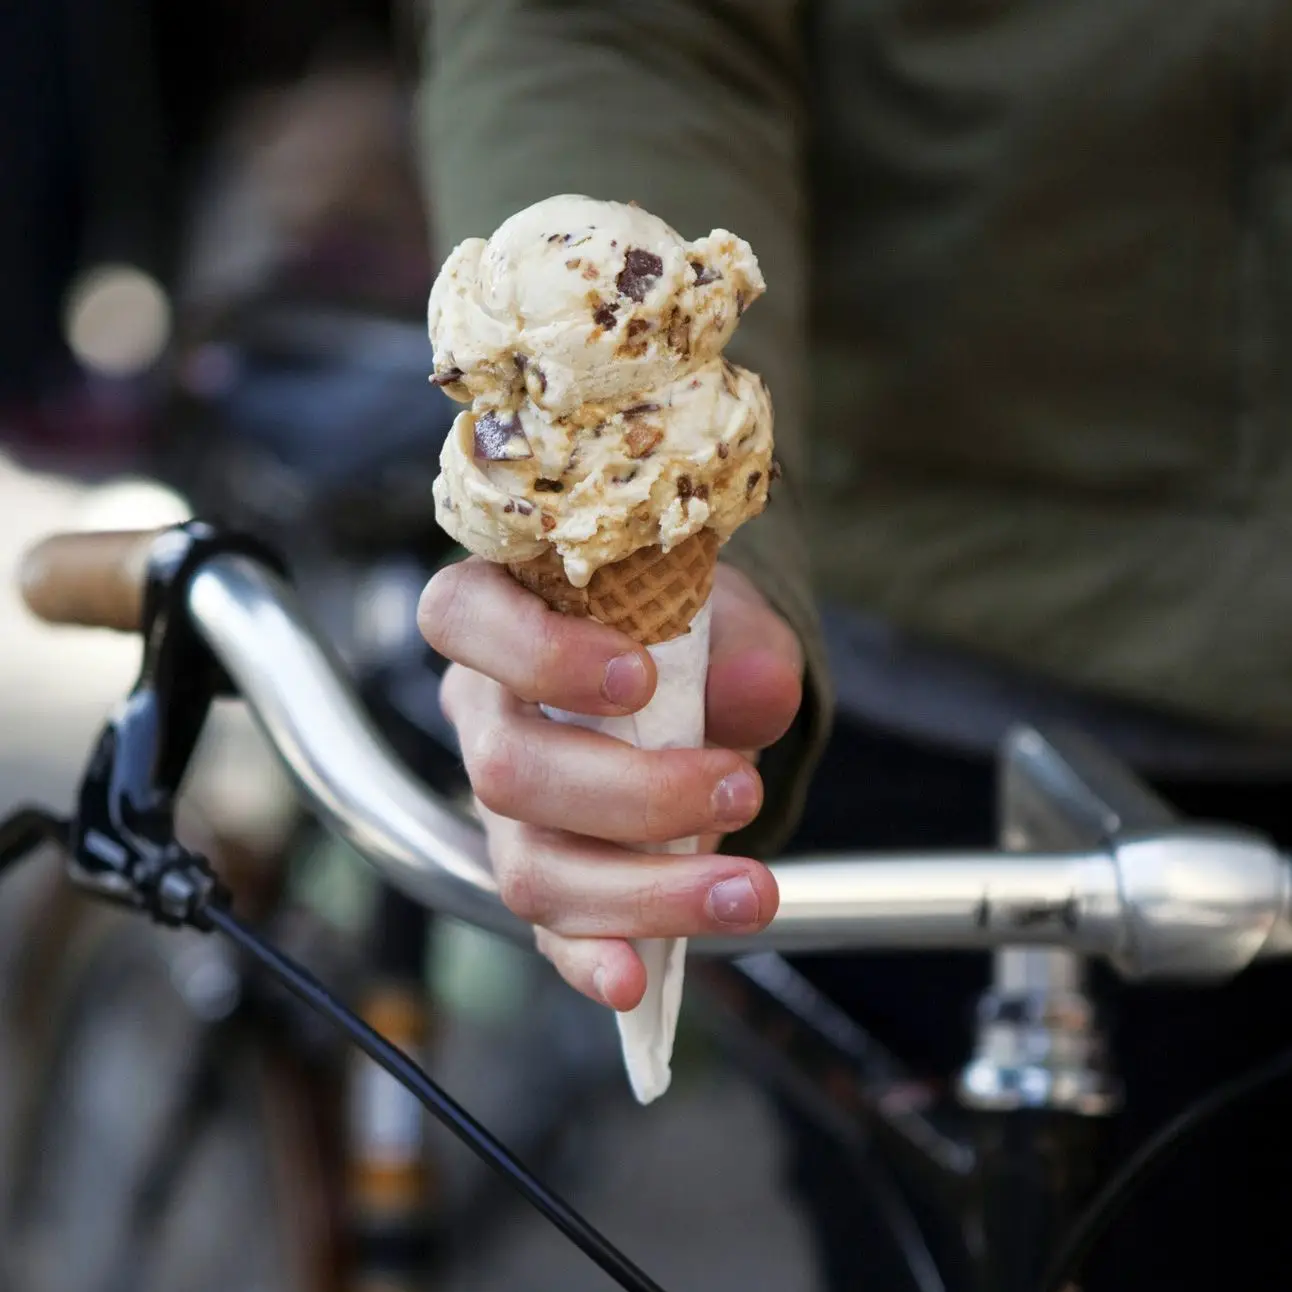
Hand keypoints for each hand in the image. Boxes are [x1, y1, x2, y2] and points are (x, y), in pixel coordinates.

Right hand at [418, 557, 802, 1010]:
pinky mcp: (542, 876)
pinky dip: (591, 960)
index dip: (537, 654)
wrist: (697, 688)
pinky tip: (636, 981)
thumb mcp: (726, 620)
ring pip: (529, 868)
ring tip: (746, 890)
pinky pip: (546, 932)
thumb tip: (759, 689)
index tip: (640, 677)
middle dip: (632, 794)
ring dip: (644, 890)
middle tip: (740, 788)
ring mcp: (505, 810)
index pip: (461, 618)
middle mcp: (486, 716)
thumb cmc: (685, 637)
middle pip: (506, 770)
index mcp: (503, 618)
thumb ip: (743, 646)